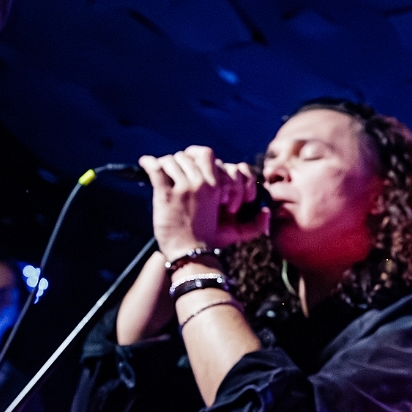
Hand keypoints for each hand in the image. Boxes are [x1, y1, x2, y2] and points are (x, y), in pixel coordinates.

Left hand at [141, 146, 269, 256]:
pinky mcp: (166, 195)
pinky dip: (148, 164)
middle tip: (178, 170)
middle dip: (183, 160)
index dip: (201, 159)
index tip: (197, 173)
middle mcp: (202, 183)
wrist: (191, 256)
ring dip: (166, 164)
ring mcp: (183, 188)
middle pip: (189, 155)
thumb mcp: (238, 234)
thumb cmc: (211, 243)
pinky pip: (155, 169)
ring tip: (163, 172)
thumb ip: (256, 224)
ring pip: (172, 160)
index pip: (210, 155)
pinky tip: (146, 163)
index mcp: (218, 187)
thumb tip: (266, 213)